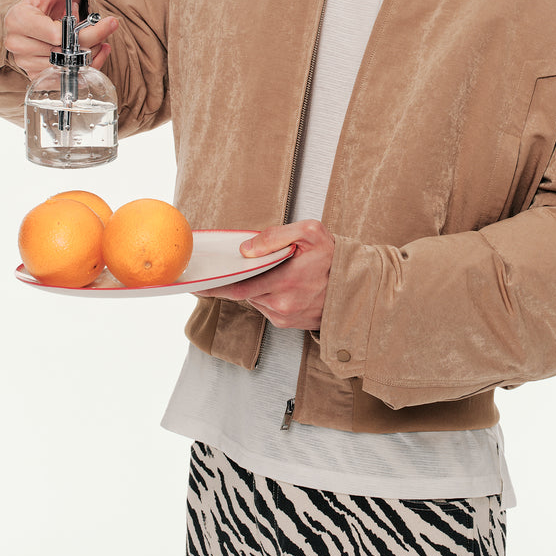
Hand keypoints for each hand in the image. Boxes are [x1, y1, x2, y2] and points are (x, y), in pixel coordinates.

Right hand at [2, 0, 119, 78]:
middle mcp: (16, 44)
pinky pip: (67, 78)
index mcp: (17, 18)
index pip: (56, 33)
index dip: (78, 26)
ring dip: (91, 52)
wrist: (52, 15)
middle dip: (91, 38)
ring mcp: (26, 63)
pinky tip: (96, 51)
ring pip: (68, 65)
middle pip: (64, 51)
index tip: (82, 12)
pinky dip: (89, 67)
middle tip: (105, 24)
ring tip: (96, 36)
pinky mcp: (38, 77)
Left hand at [197, 220, 334, 332]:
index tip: (196, 284)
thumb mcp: (310, 232)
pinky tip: (275, 282)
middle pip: (244, 294)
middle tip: (221, 271)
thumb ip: (275, 236)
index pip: (238, 288)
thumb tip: (246, 250)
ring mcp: (285, 316)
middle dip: (233, 281)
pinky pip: (266, 307)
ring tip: (265, 271)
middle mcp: (283, 304)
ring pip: (254, 300)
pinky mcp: (288, 323)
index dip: (215, 287)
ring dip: (253, 286)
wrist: (359, 287)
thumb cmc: (335, 257)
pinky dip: (264, 295)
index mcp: (285, 282)